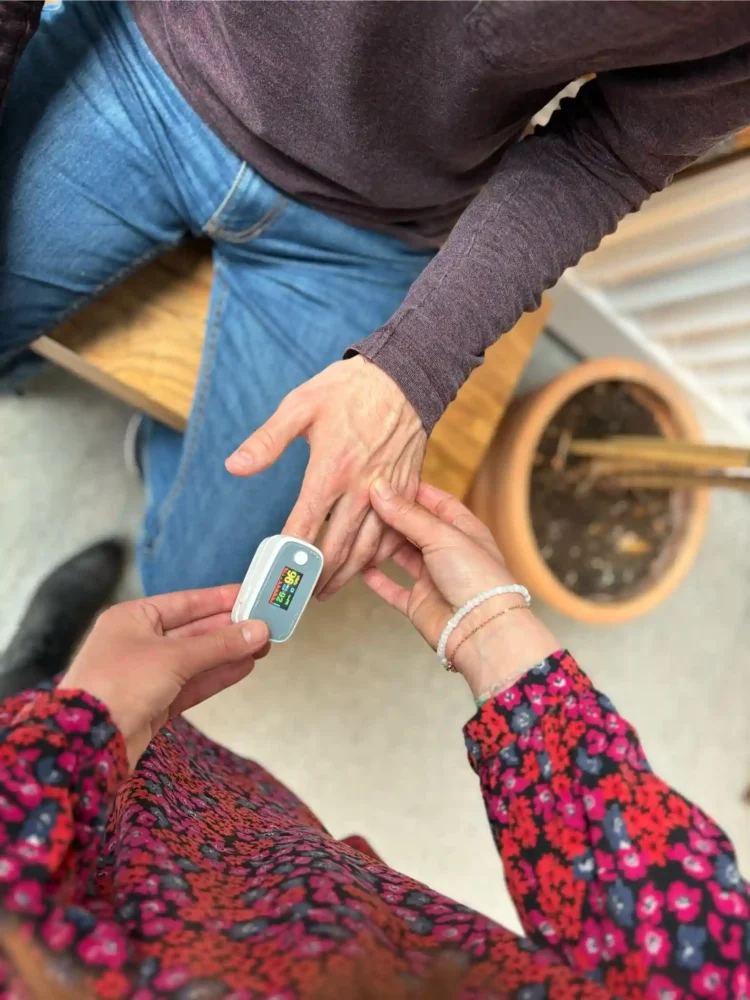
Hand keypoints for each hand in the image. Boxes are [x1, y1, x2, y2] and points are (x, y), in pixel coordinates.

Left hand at [59, 586, 269, 768]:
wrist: (87, 743)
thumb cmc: (119, 685)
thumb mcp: (174, 657)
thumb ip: (219, 644)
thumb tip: (258, 630)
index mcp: (133, 618)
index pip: (185, 602)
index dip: (220, 599)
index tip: (251, 595)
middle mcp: (138, 642)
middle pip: (193, 630)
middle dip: (230, 628)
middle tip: (267, 623)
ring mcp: (146, 674)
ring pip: (196, 658)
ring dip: (228, 652)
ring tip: (264, 645)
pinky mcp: (154, 703)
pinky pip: (192, 683)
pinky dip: (217, 675)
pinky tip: (244, 667)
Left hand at [225, 356, 425, 598]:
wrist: (405, 376)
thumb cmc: (349, 389)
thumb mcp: (300, 405)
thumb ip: (267, 441)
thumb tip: (235, 466)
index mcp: (331, 470)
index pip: (305, 526)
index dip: (288, 556)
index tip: (275, 574)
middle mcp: (362, 489)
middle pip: (337, 549)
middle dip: (316, 578)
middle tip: (300, 594)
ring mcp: (388, 493)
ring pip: (368, 550)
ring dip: (347, 575)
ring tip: (328, 589)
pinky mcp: (407, 491)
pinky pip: (394, 535)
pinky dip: (377, 557)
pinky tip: (365, 565)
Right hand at [363, 480, 557, 695]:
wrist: (480, 629)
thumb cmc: (476, 577)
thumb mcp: (441, 535)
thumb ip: (407, 514)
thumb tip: (380, 488)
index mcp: (464, 530)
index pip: (438, 503)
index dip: (415, 491)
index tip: (389, 479)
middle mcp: (449, 552)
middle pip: (415, 529)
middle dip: (393, 517)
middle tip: (365, 502)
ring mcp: (434, 578)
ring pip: (402, 556)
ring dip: (382, 545)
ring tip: (358, 529)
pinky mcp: (420, 603)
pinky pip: (394, 589)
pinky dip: (378, 579)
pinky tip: (361, 567)